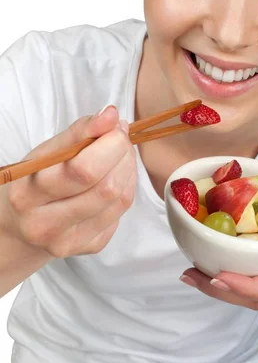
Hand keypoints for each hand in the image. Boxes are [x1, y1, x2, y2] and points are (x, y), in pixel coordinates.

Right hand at [1, 106, 135, 257]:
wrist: (23, 224)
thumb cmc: (36, 180)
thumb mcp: (47, 152)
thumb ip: (80, 131)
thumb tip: (112, 115)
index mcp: (28, 195)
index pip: (83, 170)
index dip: (110, 144)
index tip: (116, 127)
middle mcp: (45, 225)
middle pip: (107, 188)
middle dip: (123, 155)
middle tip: (120, 140)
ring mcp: (69, 242)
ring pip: (120, 200)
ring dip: (129, 170)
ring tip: (120, 156)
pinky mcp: (89, 248)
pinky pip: (121, 214)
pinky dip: (126, 189)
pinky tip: (115, 179)